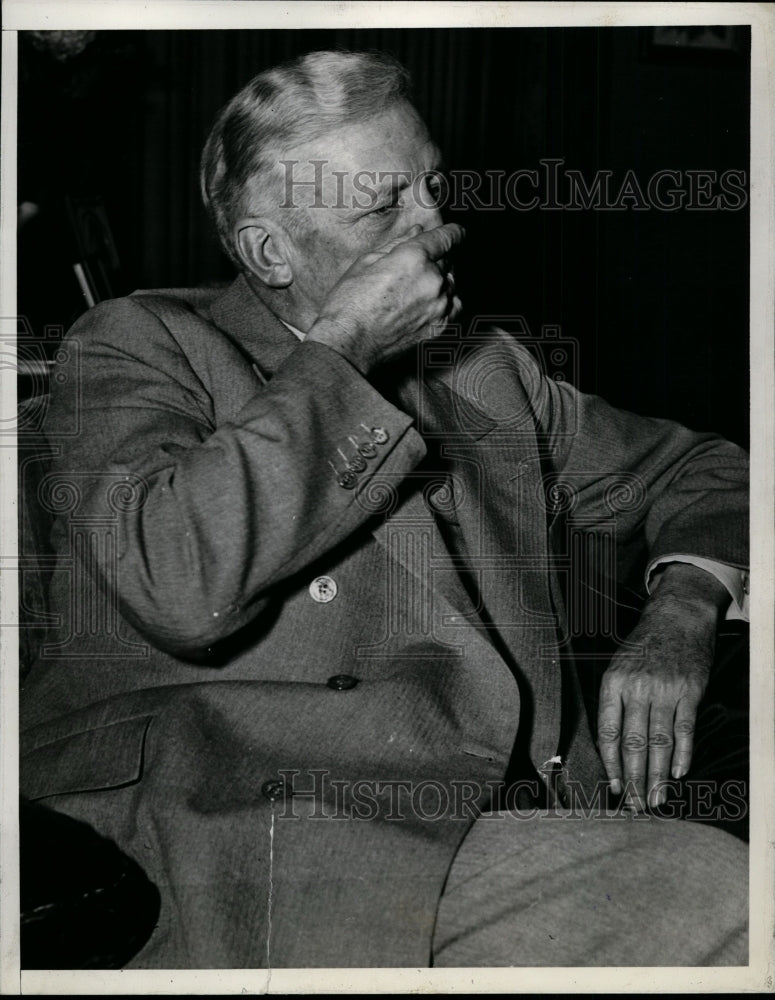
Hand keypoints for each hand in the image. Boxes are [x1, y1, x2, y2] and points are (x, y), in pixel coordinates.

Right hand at [306, 222, 463, 373]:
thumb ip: (396, 245)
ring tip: (420, 285)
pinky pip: (454, 306)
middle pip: (447, 260)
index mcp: (414, 258)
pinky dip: (447, 300)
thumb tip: (416, 232)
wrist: (349, 345)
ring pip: (451, 283)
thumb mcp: (366, 262)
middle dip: (437, 257)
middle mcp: (432, 280)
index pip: (446, 237)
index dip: (453, 231)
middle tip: (419, 264)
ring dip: (441, 279)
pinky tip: (433, 301)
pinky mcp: (438, 327)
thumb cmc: (349, 303)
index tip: (457, 231)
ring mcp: (438, 305)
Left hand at [596, 563, 729, 811]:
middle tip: (635, 805)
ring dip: (657, 775)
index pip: (608, 733)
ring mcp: (665, 691)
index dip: (611, 764)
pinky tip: (677, 773)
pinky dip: (682, 754)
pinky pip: (684, 729)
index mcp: (613, 684)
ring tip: (655, 799)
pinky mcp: (689, 692)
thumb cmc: (644, 646)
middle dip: (633, 779)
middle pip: (634, 744)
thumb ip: (615, 703)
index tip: (614, 787)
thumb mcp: (618, 667)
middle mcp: (637, 689)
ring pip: (659, 742)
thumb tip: (613, 747)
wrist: (677, 617)